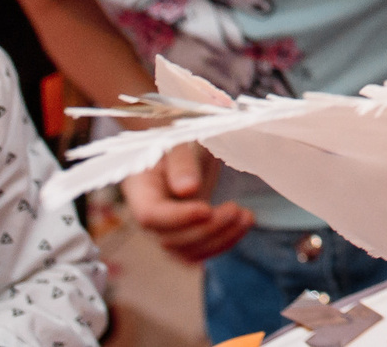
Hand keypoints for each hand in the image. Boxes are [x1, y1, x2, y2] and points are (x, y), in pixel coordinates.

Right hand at [119, 140, 251, 262]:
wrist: (182, 142)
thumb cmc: (178, 135)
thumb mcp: (178, 140)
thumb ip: (181, 162)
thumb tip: (188, 189)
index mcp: (140, 189)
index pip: (150, 215)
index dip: (178, 217)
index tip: (207, 209)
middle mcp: (151, 214)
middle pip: (170, 239)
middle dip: (206, 230)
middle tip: (234, 210)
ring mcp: (168, 225)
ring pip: (187, 251)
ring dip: (219, 240)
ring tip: (246, 218)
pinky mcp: (187, 229)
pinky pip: (200, 249)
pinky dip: (223, 241)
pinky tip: (243, 222)